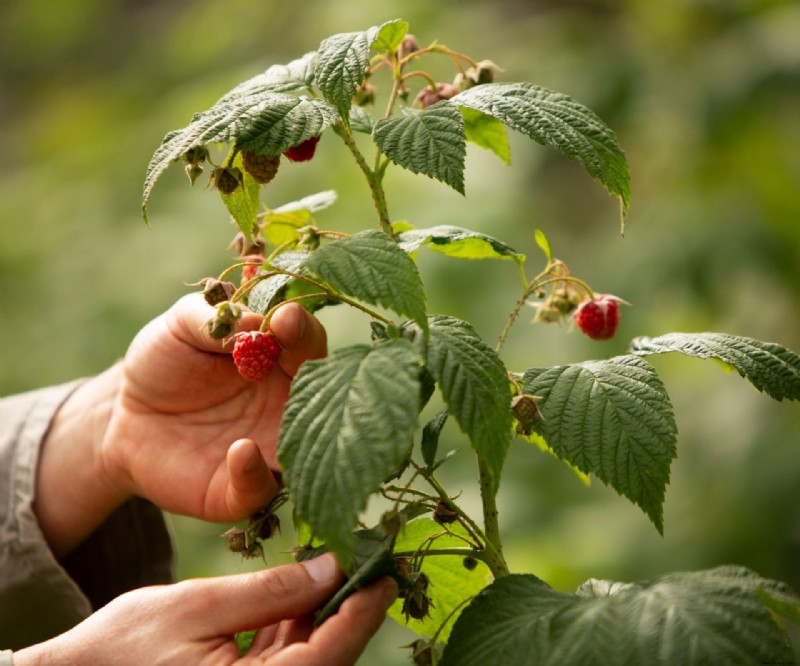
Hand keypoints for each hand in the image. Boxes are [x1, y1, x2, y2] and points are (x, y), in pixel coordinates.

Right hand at [13, 554, 397, 665]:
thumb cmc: (123, 647)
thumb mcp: (196, 606)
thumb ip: (269, 591)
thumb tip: (331, 568)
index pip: (328, 654)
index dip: (363, 612)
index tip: (388, 572)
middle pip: (328, 656)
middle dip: (351, 607)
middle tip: (373, 558)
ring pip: (313, 654)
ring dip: (329, 610)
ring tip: (344, 560)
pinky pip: (289, 655)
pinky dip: (300, 620)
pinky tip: (306, 583)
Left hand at [34, 294, 326, 555]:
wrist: (127, 416)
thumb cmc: (166, 361)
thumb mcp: (181, 326)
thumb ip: (215, 319)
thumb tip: (256, 322)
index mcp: (280, 360)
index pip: (307, 343)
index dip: (302, 330)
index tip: (285, 318)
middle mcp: (286, 406)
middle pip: (323, 399)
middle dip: (320, 379)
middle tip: (297, 364)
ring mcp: (266, 449)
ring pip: (305, 451)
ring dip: (303, 433)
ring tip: (283, 412)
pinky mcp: (237, 489)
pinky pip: (259, 490)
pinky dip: (255, 474)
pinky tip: (241, 450)